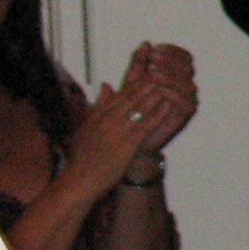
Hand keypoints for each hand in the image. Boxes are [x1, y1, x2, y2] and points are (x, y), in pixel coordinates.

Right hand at [66, 43, 195, 192]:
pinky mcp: (126, 144)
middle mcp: (107, 119)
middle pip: (131, 95)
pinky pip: (145, 125)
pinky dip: (158, 113)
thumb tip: (106, 85)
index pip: (120, 92)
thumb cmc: (81, 158)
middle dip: (148, 81)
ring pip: (139, 107)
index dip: (137, 79)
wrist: (79, 180)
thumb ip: (97, 105)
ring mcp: (117, 131)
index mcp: (98, 115)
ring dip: (156, 93)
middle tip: (163, 68)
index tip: (149, 68)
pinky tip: (168, 106)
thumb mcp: (86, 127)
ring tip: (169, 81)